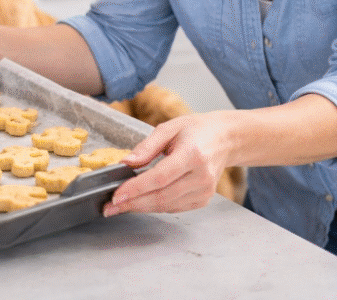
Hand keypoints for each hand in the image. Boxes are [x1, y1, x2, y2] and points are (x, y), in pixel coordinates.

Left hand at [103, 111, 236, 215]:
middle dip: (132, 203)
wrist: (225, 139)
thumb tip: (125, 162)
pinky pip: (174, 207)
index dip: (136, 189)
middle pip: (162, 196)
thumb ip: (146, 146)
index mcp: (192, 154)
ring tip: (119, 206)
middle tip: (110, 207)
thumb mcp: (168, 128)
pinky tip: (140, 203)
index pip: (160, 178)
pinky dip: (155, 206)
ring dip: (141, 208)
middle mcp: (201, 176)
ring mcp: (204, 191)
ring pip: (166, 206)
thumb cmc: (196, 130)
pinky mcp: (204, 199)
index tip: (117, 195)